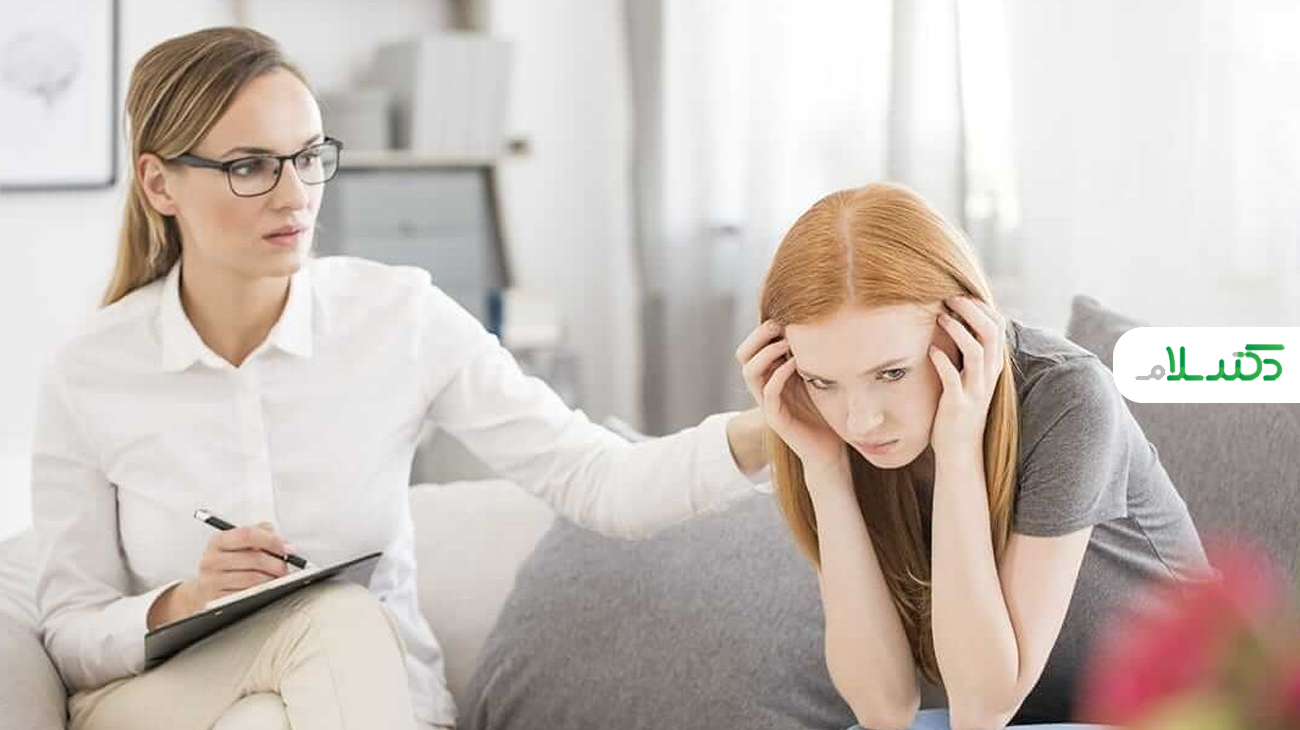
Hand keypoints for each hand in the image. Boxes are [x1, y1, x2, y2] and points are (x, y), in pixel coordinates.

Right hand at [148, 521, 291, 627]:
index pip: (247, 535)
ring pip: (253, 579)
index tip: (287, 548)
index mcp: (218, 541)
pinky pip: (246, 596)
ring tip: (278, 579)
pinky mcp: (215, 601)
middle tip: (286, 567)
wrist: (203, 591)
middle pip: (254, 558)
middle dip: (277, 563)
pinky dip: (262, 593)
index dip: (271, 540)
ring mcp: (211, 582)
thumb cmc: (227, 565)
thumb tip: (281, 541)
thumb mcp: (237, 544)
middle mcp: (211, 560)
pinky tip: (266, 590)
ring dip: (272, 580)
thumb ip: (259, 533)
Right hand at [736, 320, 845, 475]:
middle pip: (743, 355)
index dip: (762, 329)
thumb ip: (812, 355)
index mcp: (771, 375)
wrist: (830, 450)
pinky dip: (779, 374)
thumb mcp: (818, 376)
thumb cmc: (827, 411)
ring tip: (786, 342)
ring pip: (749, 371)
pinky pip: (769, 392)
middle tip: (778, 324)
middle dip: (758, 336)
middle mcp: (764, 386)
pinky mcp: (775, 418)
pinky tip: (796, 363)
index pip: (751, 346)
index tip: (784, 315)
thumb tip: (822, 321)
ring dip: (766, 353)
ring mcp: (767, 403)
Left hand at [928, 297, 1006, 460]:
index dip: (982, 307)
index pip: (997, 327)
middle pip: (990, 333)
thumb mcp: (968, 378)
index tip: (962, 294)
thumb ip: (967, 355)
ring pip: (975, 351)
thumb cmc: (958, 410)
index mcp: (992, 366)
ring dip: (958, 330)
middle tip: (950, 297)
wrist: (960, 450)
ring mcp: (975, 390)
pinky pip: (953, 378)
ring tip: (940, 317)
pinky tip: (930, 351)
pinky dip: (942, 361)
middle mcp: (988, 375)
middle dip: (971, 311)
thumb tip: (956, 324)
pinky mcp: (959, 404)